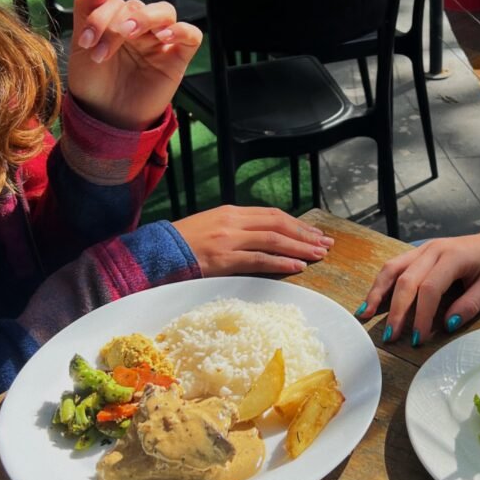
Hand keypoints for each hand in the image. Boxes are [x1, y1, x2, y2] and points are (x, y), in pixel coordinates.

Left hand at [68, 0, 202, 130]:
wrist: (105, 118)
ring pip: (165, 12)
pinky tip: (163, 36)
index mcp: (116, 22)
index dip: (99, 15)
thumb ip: (88, 9)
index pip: (115, 2)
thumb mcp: (81, 44)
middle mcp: (140, 28)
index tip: (84, 42)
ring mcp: (160, 42)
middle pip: (137, 6)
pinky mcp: (178, 58)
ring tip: (130, 33)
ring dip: (146, 17)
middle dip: (116, 23)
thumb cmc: (93, 83)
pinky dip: (181, 30)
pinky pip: (192, 35)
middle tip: (102, 49)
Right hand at [172, 206, 333, 277]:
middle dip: (305, 234)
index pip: (272, 215)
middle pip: (278, 224)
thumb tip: (259, 240)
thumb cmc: (180, 245)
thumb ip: (234, 231)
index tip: (314, 233)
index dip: (296, 224)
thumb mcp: (210, 229)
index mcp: (230, 212)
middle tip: (326, 244)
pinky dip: (281, 263)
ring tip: (319, 255)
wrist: (153, 252)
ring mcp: (228, 239)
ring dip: (299, 248)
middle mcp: (233, 221)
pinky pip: (259, 260)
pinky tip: (298, 267)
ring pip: (273, 240)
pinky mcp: (223, 259)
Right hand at [357, 226, 479, 342]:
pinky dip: (381, 284)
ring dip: (378, 293)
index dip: (422, 315)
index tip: (418, 339)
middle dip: (396, 310)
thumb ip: (471, 304)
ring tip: (365, 315)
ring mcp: (424, 249)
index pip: (430, 288)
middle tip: (390, 337)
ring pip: (393, 269)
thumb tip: (448, 325)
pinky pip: (395, 267)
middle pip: (406, 280)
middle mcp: (433, 250)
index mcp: (453, 256)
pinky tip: (372, 301)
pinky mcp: (419, 253)